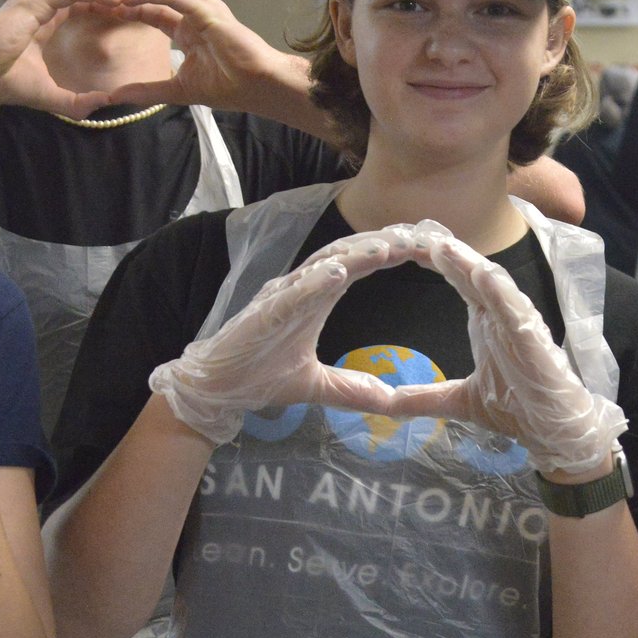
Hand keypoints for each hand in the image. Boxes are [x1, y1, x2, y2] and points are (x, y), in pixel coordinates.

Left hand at [95, 0, 308, 116]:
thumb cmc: (228, 86)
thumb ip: (147, 90)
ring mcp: (204, 8)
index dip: (130, 3)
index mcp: (189, 26)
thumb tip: (114, 96)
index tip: (105, 5)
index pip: (155, 6)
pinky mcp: (209, 13)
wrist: (257, 88)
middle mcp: (196, 11)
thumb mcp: (178, 89)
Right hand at [149, 227, 443, 444]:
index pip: (357, 264)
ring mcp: (281, 296)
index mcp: (315, 296)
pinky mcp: (264, 313)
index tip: (423, 245)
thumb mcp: (316, 387)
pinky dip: (315, 281)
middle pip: (347, 255)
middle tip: (420, 236)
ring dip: (356, 255)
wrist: (214, 388)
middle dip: (383, 243)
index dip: (388, 251)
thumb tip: (388, 401)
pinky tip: (338, 272)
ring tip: (388, 247)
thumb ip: (350, 389)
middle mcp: (300, 287)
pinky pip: (293, 293)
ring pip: (323, 266)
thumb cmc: (258, 375)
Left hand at [383, 223, 624, 480]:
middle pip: (470, 273)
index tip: (404, 243)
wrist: (553, 432)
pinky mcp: (534, 338)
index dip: (435, 261)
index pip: (458, 280)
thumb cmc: (516, 408)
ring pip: (491, 284)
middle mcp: (502, 314)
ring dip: (468, 264)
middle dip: (445, 252)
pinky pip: (516, 309)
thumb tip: (387, 402)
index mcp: (486, 320)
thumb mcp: (458, 402)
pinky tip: (482, 274)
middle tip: (415, 230)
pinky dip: (499, 291)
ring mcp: (519, 323)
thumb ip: (423, 398)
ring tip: (441, 245)